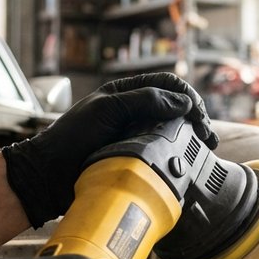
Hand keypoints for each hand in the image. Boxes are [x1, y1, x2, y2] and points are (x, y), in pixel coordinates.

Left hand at [3, 73, 216, 227]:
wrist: (50, 174)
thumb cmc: (72, 137)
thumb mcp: (107, 110)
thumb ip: (145, 100)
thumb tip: (184, 103)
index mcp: (125, 92)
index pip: (167, 84)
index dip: (187, 96)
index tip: (197, 115)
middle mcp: (134, 111)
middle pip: (176, 106)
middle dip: (197, 117)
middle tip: (208, 136)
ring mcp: (135, 134)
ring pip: (173, 129)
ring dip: (192, 136)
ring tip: (205, 148)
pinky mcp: (135, 155)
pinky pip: (163, 149)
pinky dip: (180, 152)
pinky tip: (189, 158)